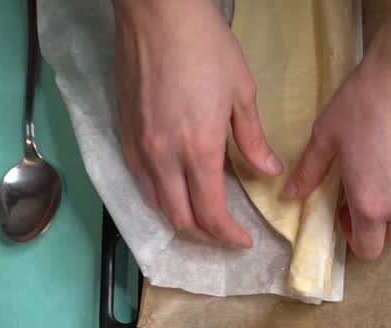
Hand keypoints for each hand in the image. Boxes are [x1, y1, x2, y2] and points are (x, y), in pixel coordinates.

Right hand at [113, 0, 281, 247]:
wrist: (157, 12)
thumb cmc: (205, 46)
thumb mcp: (242, 93)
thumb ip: (252, 139)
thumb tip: (268, 171)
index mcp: (198, 149)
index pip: (211, 213)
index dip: (228, 236)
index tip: (244, 241)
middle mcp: (163, 156)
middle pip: (180, 219)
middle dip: (206, 236)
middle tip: (225, 236)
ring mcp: (139, 146)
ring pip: (156, 204)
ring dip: (180, 219)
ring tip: (203, 220)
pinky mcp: (123, 132)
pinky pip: (140, 180)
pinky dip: (159, 197)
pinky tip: (175, 192)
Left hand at [283, 52, 390, 259]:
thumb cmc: (364, 103)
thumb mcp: (326, 136)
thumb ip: (309, 172)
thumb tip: (290, 194)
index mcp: (371, 205)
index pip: (368, 250)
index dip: (353, 236)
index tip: (346, 211)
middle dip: (377, 222)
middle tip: (365, 188)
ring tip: (387, 161)